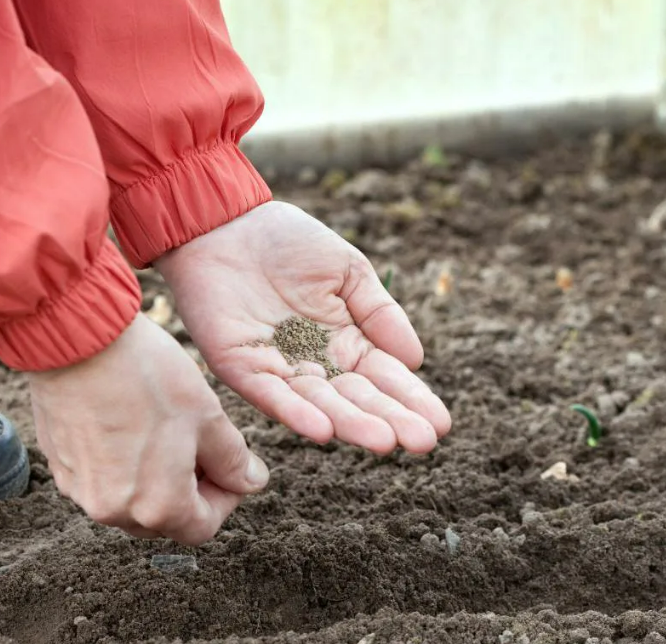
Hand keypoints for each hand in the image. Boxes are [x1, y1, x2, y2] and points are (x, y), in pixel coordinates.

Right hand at [26, 313, 269, 544]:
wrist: (79, 339)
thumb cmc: (147, 376)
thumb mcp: (207, 417)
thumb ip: (233, 461)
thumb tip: (250, 483)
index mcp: (157, 507)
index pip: (203, 527)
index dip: (226, 498)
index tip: (231, 467)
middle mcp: (113, 511)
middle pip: (165, 519)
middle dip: (190, 490)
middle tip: (201, 446)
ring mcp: (80, 490)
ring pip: (131, 500)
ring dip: (155, 479)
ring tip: (164, 432)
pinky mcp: (60, 466)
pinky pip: (100, 480)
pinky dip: (121, 465)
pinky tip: (129, 424)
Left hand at [155, 201, 450, 454]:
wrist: (224, 223)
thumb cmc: (287, 241)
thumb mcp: (348, 271)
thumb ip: (380, 313)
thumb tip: (416, 360)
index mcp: (346, 341)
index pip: (384, 377)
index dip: (411, 400)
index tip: (440, 423)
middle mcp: (316, 363)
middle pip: (357, 398)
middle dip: (390, 420)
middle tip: (422, 443)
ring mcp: (279, 369)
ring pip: (320, 404)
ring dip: (351, 424)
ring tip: (384, 441)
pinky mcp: (242, 368)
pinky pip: (272, 396)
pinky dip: (296, 413)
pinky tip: (323, 431)